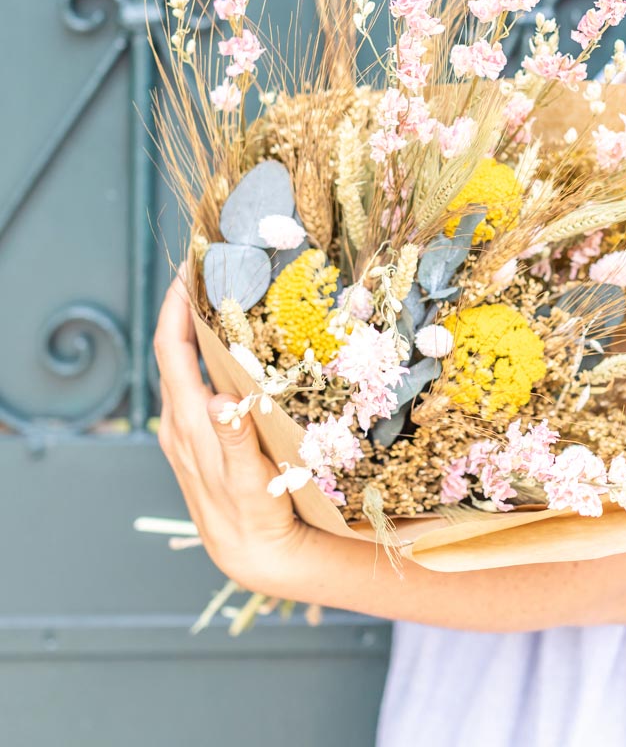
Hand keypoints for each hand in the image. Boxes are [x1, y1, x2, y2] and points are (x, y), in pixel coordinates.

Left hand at [153, 270, 307, 590]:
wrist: (251, 551)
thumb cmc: (253, 513)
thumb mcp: (248, 479)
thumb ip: (234, 437)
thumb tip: (220, 399)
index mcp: (187, 422)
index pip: (172, 351)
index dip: (175, 308)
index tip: (189, 272)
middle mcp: (178, 421)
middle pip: (174, 352)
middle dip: (186, 309)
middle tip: (212, 274)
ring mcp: (186, 430)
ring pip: (184, 369)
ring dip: (195, 332)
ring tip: (222, 301)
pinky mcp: (198, 438)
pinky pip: (195, 386)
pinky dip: (205, 359)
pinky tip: (228, 353)